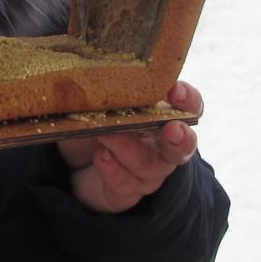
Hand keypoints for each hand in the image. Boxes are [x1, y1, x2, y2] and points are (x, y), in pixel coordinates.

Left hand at [57, 80, 202, 213]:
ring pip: (149, 167)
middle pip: (182, 146)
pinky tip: (102, 157)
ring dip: (128, 149)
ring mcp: (146, 173)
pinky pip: (126, 186)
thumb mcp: (97, 100)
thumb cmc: (93, 121)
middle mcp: (161, 147)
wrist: (71, 161)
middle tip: (172, 129)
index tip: (175, 90)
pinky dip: (113, 171)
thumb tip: (94, 68)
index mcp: (162, 117)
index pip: (188, 109)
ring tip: (105, 134)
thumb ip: (105, 89)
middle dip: (180, 139)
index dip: (188, 100)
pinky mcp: (126, 193)